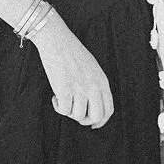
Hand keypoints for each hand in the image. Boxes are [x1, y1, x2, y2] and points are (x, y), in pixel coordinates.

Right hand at [32, 9, 113, 126]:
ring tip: (62, 99)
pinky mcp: (64, 89)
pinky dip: (58, 107)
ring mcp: (79, 88)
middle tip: (76, 114)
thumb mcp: (92, 68)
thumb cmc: (72, 52)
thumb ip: (95, 85)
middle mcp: (93, 87)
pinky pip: (63, 110)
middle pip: (96, 117)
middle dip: (85, 121)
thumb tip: (92, 106)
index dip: (100, 121)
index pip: (108, 110)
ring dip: (68, 111)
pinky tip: (54, 97)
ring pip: (77, 116)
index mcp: (102, 81)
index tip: (92, 124)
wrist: (57, 40)